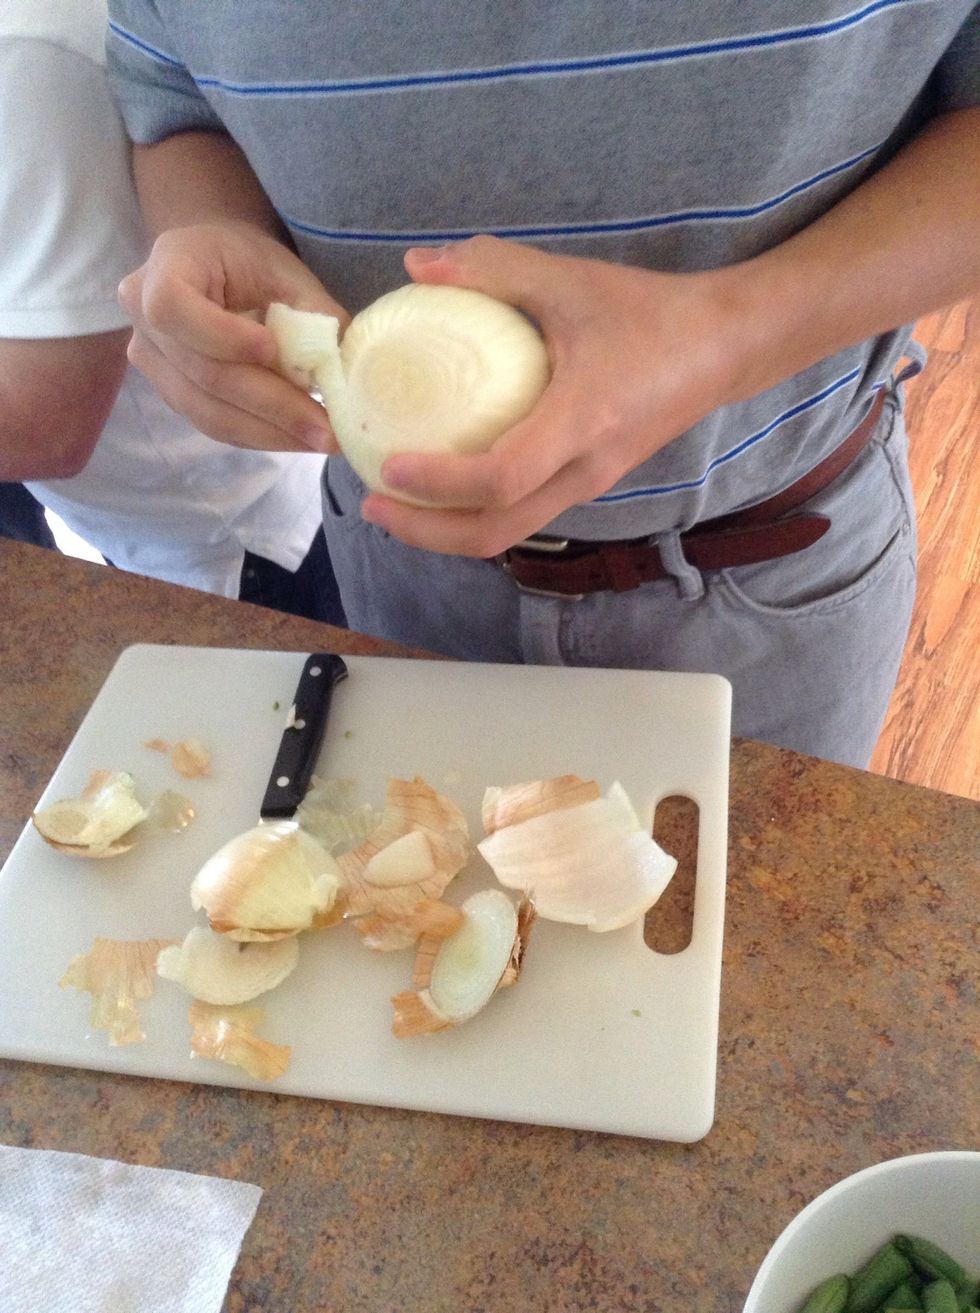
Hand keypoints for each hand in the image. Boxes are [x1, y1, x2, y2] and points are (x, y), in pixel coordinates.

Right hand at [119, 222, 345, 452]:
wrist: (215, 267)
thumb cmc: (248, 260)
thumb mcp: (282, 269)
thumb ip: (311, 310)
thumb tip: (343, 365)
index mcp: (165, 268)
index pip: (173, 307)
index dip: (222, 336)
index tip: (273, 350)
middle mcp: (143, 320)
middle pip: (203, 375)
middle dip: (273, 406)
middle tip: (327, 428)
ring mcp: (152, 363)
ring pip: (208, 411)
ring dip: (270, 432)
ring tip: (321, 440)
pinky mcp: (171, 394)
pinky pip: (214, 423)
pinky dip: (259, 435)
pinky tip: (298, 439)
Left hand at [360, 236, 749, 555]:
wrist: (722, 348)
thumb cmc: (649, 313)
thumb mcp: (570, 280)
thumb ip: (494, 269)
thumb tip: (417, 265)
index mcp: (582, 422)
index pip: (501, 477)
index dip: (439, 483)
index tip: (387, 466)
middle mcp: (585, 471)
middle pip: (496, 532)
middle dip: (427, 532)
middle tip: (371, 505)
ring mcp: (589, 486)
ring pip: (509, 533)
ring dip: (448, 530)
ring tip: (395, 503)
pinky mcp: (588, 484)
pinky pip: (523, 515)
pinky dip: (476, 512)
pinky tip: (443, 484)